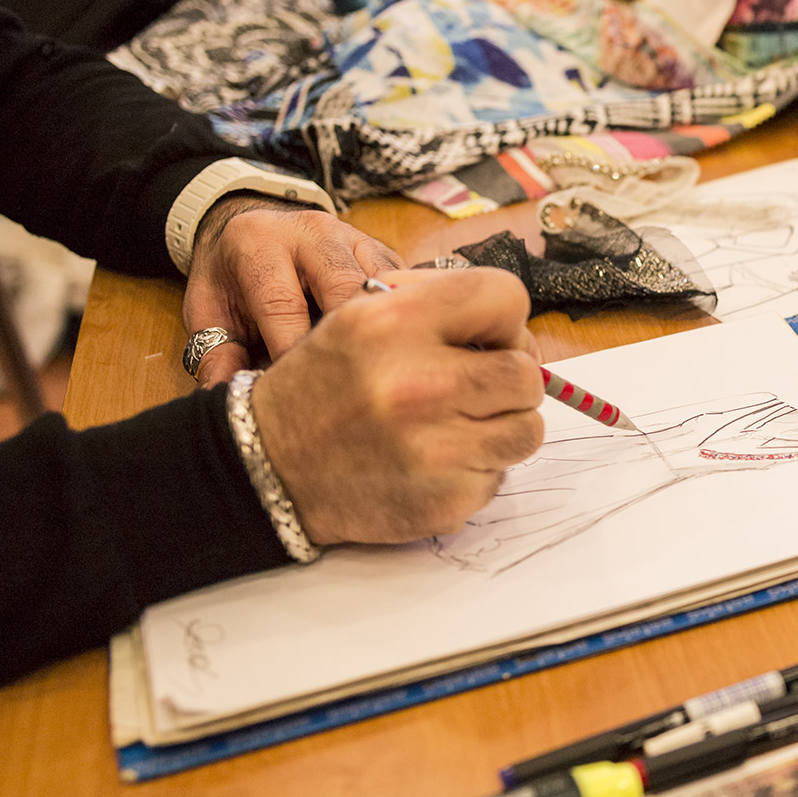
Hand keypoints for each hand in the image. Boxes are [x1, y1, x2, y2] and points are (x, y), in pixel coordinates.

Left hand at [182, 195, 402, 387]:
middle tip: (350, 391)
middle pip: (345, 291)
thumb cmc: (233, 276)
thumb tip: (226, 399)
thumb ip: (216, 353)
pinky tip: (397, 354)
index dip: (294, 354)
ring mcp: (354, 238)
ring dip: (386, 334)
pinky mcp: (383, 250)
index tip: (299, 397)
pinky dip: (405, 322)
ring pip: (384, 289)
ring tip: (380, 377)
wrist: (255, 225)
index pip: (283, 306)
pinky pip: (405, 289)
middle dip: (351, 344)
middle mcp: (311, 231)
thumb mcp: (209, 310)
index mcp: (260, 242)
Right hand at [252, 269, 544, 545]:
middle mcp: (417, 385)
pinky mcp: (447, 499)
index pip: (506, 297)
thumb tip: (512, 324)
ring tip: (457, 425)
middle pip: (526, 372)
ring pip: (527, 429)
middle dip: (508, 378)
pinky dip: (477, 470)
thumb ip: (435, 303)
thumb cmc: (326, 387)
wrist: (270, 468)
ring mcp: (435, 449)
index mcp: (393, 323)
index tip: (485, 339)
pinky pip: (500, 476)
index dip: (503, 319)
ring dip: (502, 427)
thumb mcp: (358, 316)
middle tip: (474, 387)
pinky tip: (434, 462)